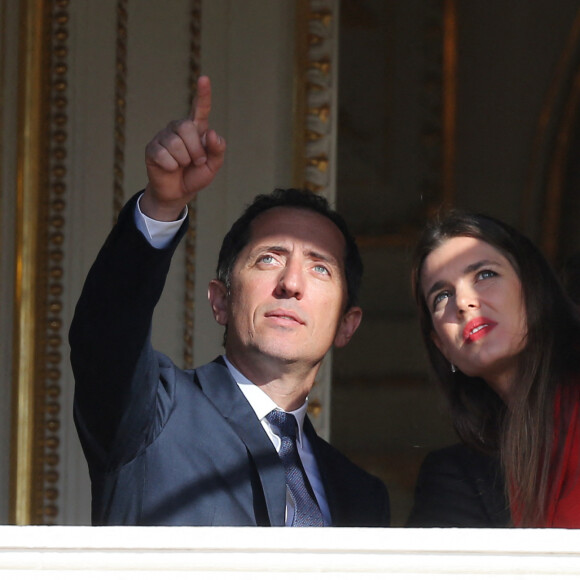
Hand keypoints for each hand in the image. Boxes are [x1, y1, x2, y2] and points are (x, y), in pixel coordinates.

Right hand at [141, 76, 225, 220]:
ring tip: (183, 166)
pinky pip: (164, 155)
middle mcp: (178, 128)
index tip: (204, 78)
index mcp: (196, 129)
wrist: (177, 193)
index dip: (203, 94)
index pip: (200, 108)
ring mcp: (163, 137)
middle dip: (196, 150)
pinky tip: (170, 168)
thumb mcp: (213, 165)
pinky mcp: (152, 148)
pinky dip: (171, 166)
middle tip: (196, 162)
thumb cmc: (195, 175)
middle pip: (187, 127)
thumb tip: (211, 133)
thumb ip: (218, 150)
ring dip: (184, 160)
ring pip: (175, 143)